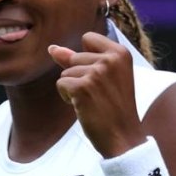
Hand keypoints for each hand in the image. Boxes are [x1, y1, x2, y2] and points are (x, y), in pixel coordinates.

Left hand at [48, 31, 145, 157]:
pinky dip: (68, 97)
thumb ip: (78, 58)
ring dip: (73, 88)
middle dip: (80, 75)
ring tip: (94, 102)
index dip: (87, 58)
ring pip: (66, 72)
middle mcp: (110, 59)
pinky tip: (84, 107)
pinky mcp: (83, 87)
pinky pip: (61, 84)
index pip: (88, 38)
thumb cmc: (114, 108)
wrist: (123, 137)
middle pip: (75, 56)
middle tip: (100, 94)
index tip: (102, 76)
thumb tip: (52, 48)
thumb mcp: (103, 77)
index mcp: (121, 53)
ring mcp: (97, 73)